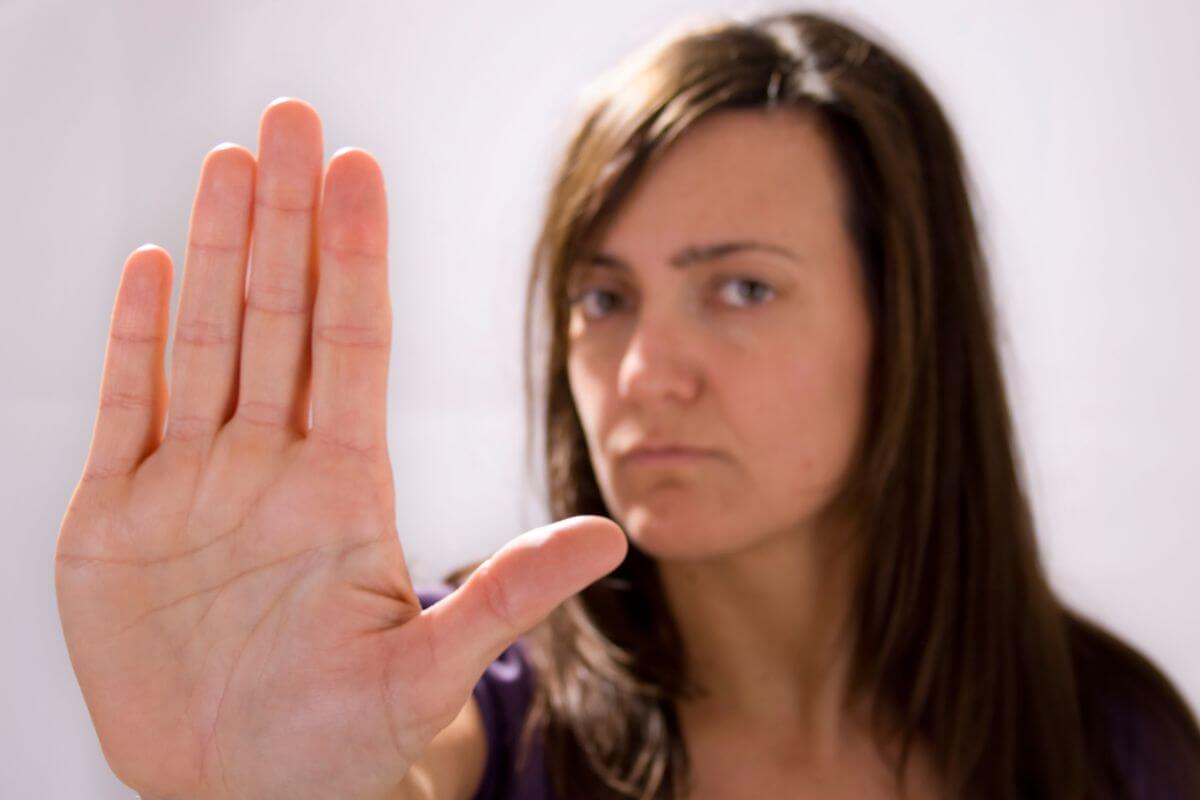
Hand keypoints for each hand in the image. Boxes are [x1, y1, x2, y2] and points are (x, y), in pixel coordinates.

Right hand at [54, 98, 625, 799]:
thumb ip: (507, 594)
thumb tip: (615, 537)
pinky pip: (127, 408)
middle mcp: (272, 466)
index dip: (355, 257)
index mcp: (346, 488)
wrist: (235, 793)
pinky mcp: (118, 519)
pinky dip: (134, 339)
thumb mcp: (428, 670)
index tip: (360, 175)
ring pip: (206, 341)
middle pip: (278, 317)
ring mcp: (194, 483)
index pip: (353, 344)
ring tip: (229, 164)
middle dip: (284, 219)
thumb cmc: (336, 742)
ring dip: (214, 252)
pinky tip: (154, 267)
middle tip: (292, 123)